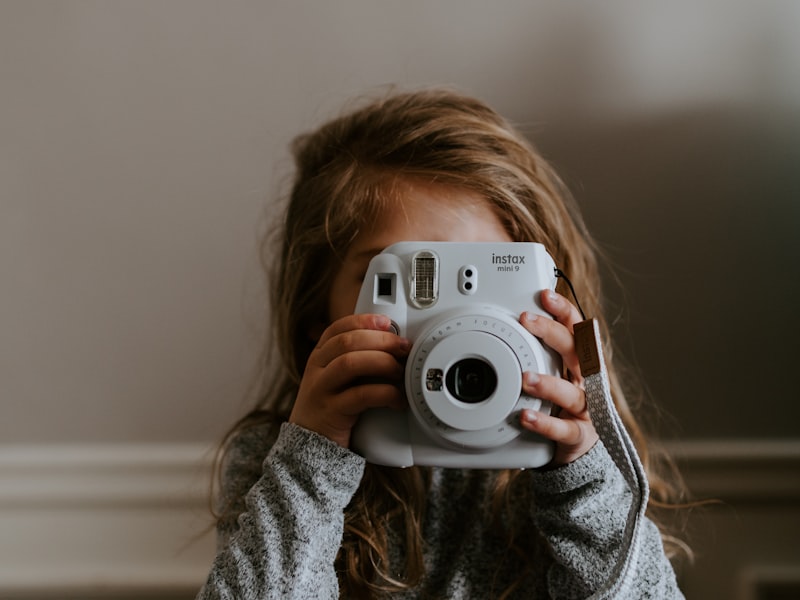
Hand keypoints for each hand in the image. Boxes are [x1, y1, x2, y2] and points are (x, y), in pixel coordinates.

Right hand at [289, 314, 410, 447]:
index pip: (338, 328)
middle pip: (347, 341)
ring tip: (400, 372)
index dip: (363, 321)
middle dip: (381, 340)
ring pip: (350, 363)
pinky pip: (361, 396)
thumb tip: (393, 347)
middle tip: (404, 348)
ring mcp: (321, 389)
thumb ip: (355, 361)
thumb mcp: (337, 379)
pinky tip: (397, 400)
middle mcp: (317, 369)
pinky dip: (385, 394)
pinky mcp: (331, 412)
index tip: (387, 322)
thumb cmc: (331, 409)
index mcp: (319, 357)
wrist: (308, 446)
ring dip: (382, 363)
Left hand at [518, 290, 598, 466]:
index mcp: (579, 362)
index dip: (563, 311)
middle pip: (576, 351)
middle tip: (527, 320)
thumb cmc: (561, 403)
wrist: (578, 446)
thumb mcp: (552, 373)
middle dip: (552, 332)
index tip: (545, 295)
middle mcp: (586, 381)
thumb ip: (538, 351)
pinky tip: (526, 417)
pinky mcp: (579, 435)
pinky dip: (546, 423)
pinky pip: (564, 429)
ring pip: (571, 392)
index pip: (576, 330)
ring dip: (548, 383)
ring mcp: (585, 408)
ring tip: (525, 378)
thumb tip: (515, 319)